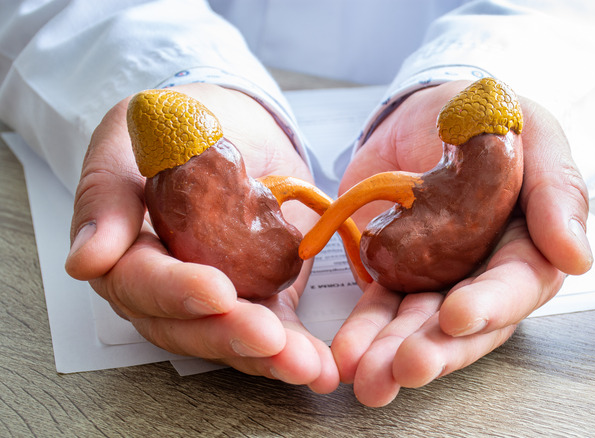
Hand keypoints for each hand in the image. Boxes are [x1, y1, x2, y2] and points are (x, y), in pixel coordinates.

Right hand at [64, 83, 337, 392]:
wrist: (232, 122)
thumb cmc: (172, 126)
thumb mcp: (129, 142)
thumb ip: (105, 197)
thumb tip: (85, 261)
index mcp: (125, 254)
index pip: (142, 283)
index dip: (177, 291)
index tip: (216, 291)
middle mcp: (166, 289)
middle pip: (188, 326)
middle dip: (230, 336)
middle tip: (269, 338)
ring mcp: (216, 298)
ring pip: (232, 339)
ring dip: (268, 357)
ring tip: (306, 366)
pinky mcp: (260, 298)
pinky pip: (274, 330)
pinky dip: (296, 349)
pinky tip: (320, 366)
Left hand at [331, 80, 592, 405]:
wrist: (430, 109)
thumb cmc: (492, 118)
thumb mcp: (534, 134)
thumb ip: (557, 189)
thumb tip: (575, 257)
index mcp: (531, 245)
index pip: (518, 284)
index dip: (491, 304)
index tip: (457, 316)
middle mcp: (487, 274)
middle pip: (468, 325)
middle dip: (437, 349)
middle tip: (405, 367)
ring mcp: (439, 279)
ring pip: (420, 326)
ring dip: (393, 353)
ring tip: (368, 377)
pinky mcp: (397, 275)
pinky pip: (380, 307)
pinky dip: (363, 330)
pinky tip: (346, 352)